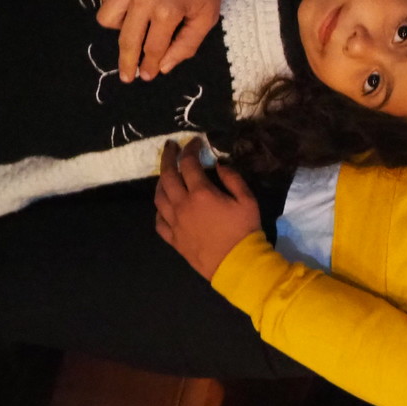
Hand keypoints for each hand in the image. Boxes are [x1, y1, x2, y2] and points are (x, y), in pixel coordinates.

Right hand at [97, 0, 226, 81]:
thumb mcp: (207, 16)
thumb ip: (186, 45)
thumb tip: (162, 67)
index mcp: (166, 12)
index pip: (151, 49)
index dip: (147, 67)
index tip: (145, 77)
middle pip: (126, 40)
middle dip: (126, 61)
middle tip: (126, 75)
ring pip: (106, 18)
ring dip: (119, 29)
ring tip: (132, 31)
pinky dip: (114, 4)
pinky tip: (129, 5)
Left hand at [155, 139, 260, 280]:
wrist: (236, 263)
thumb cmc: (244, 230)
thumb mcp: (247, 200)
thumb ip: (233, 179)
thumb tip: (219, 164)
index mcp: (201, 193)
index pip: (189, 164)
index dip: (190, 149)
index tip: (194, 141)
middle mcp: (182, 205)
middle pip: (168, 176)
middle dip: (168, 158)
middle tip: (170, 147)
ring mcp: (175, 223)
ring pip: (159, 197)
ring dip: (160, 182)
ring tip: (166, 175)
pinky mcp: (173, 239)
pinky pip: (159, 221)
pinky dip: (160, 209)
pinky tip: (165, 206)